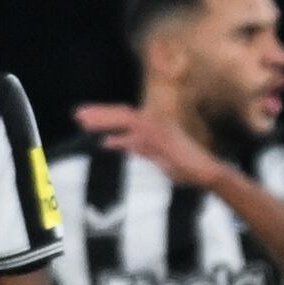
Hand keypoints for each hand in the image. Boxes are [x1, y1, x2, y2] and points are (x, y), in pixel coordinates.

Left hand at [74, 99, 223, 187]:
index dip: (102, 114)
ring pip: (127, 120)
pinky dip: (122, 140)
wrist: (206, 171)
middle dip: (98, 114)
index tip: (82, 116)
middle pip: (121, 113)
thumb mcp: (152, 154)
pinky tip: (107, 143)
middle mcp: (154, 123)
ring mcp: (158, 131)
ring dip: (106, 120)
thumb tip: (109, 142)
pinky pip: (139, 138)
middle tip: (76, 114)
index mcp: (151, 124)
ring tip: (85, 122)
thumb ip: (132, 146)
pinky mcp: (162, 142)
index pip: (122, 115)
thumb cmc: (183, 164)